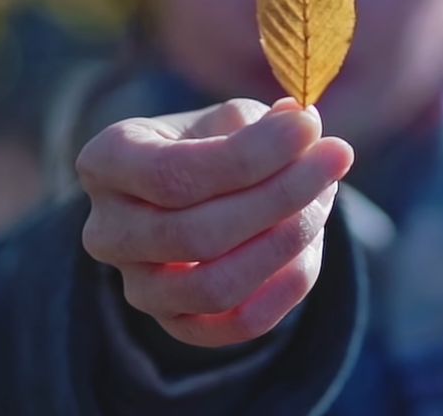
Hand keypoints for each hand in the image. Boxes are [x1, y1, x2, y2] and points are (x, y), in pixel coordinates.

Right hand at [77, 96, 353, 347]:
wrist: (196, 193)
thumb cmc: (211, 142)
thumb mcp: (225, 118)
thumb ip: (258, 124)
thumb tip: (301, 126)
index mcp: (106, 162)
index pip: (172, 173)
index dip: (250, 155)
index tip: (309, 126)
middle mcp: (107, 231)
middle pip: (195, 233)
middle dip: (279, 196)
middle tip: (336, 158)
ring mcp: (137, 286)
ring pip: (214, 287)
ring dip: (285, 243)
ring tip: (324, 199)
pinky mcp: (174, 323)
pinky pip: (231, 326)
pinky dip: (281, 293)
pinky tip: (311, 249)